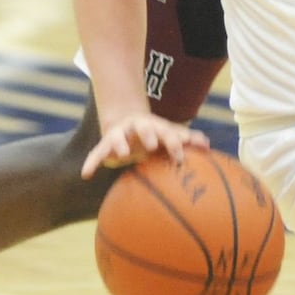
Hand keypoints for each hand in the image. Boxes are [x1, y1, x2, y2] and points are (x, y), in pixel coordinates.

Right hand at [80, 113, 208, 178]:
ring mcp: (121, 133)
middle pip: (145, 128)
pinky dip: (92, 162)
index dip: (174, 144)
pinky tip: (86, 174)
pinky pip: (97, 152)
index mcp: (156, 127)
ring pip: (119, 136)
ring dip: (120, 144)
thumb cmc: (155, 134)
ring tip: (121, 154)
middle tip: (152, 145)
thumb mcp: (169, 135)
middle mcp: (138, 127)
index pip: (168, 133)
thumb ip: (187, 139)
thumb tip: (208, 145)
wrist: (127, 119)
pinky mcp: (106, 141)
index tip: (180, 159)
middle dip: (149, 134)